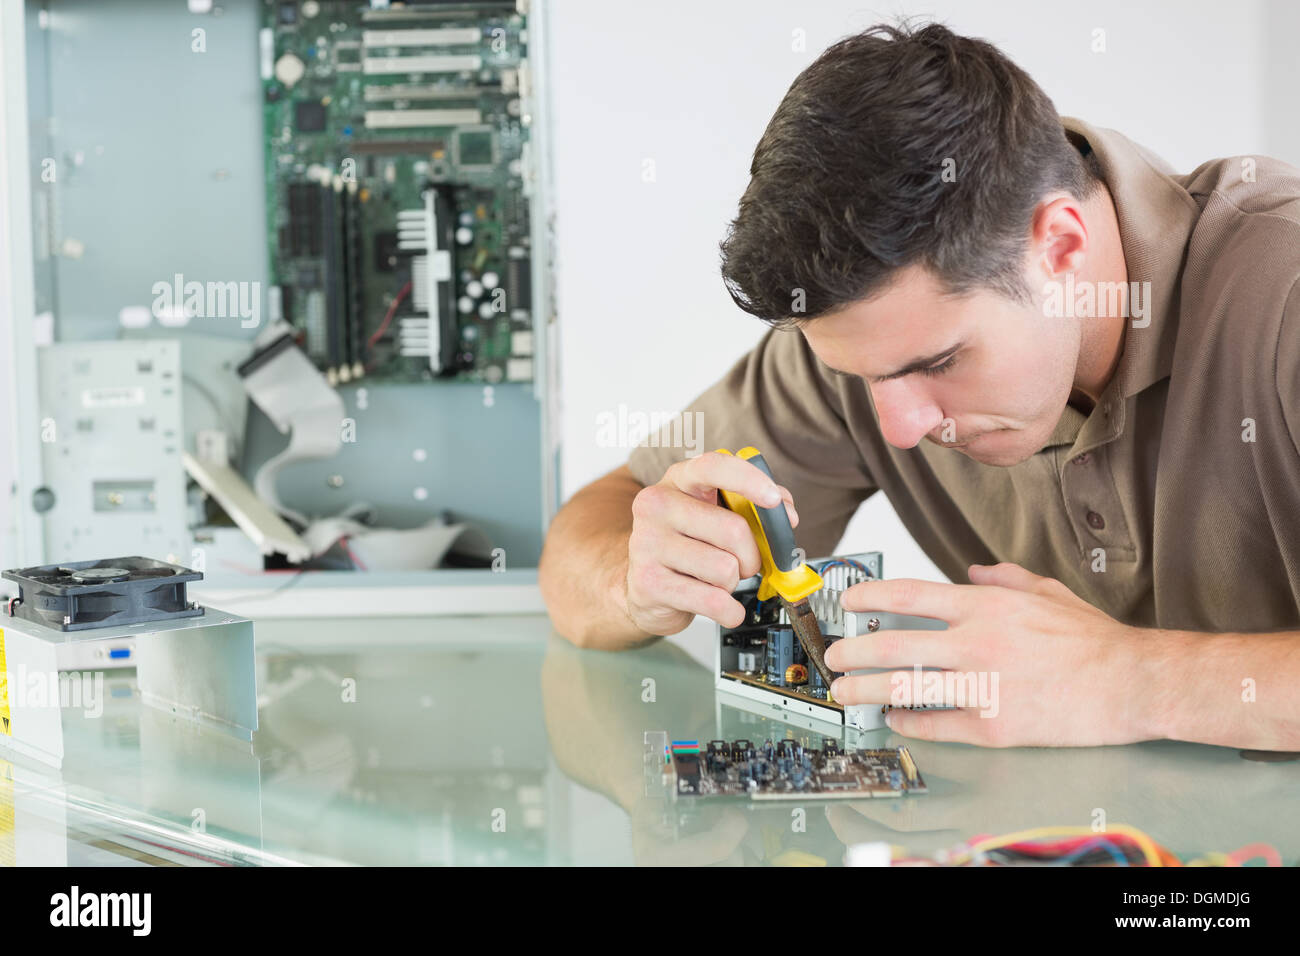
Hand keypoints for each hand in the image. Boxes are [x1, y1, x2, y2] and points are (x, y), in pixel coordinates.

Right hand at [625, 451, 797, 636]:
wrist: (645, 588)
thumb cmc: (688, 545)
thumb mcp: (717, 514)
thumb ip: (755, 506)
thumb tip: (786, 515)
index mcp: (678, 480)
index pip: (713, 467)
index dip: (749, 481)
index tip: (774, 500)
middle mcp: (657, 506)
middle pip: (733, 530)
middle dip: (751, 555)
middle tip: (742, 562)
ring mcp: (648, 544)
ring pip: (725, 569)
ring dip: (733, 583)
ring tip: (715, 580)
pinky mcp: (649, 583)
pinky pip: (714, 601)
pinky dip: (730, 610)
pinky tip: (721, 605)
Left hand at [822, 562, 1158, 746]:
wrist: (1132, 683)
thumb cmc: (1093, 640)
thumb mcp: (1046, 592)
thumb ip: (1004, 578)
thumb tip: (973, 572)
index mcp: (986, 607)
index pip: (909, 595)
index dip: (868, 596)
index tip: (848, 601)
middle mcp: (977, 643)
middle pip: (893, 645)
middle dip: (852, 651)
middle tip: (832, 656)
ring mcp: (983, 686)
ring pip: (905, 688)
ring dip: (866, 690)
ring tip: (846, 691)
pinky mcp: (995, 726)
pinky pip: (938, 725)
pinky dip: (909, 722)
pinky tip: (895, 719)